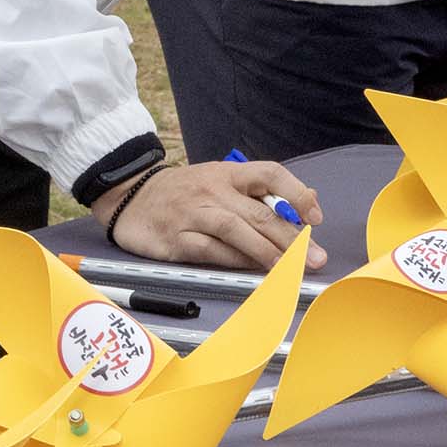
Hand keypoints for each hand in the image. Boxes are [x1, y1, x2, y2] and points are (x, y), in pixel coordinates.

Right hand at [93, 162, 326, 271]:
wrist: (129, 195)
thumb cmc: (184, 191)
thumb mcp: (220, 180)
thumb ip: (260, 192)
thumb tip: (308, 201)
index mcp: (227, 173)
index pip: (269, 174)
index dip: (296, 194)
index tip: (315, 218)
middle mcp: (212, 190)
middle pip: (258, 212)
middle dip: (292, 238)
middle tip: (316, 258)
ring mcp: (193, 214)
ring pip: (236, 231)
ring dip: (267, 252)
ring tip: (291, 270)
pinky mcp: (176, 238)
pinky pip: (209, 251)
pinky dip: (234, 261)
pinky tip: (252, 272)